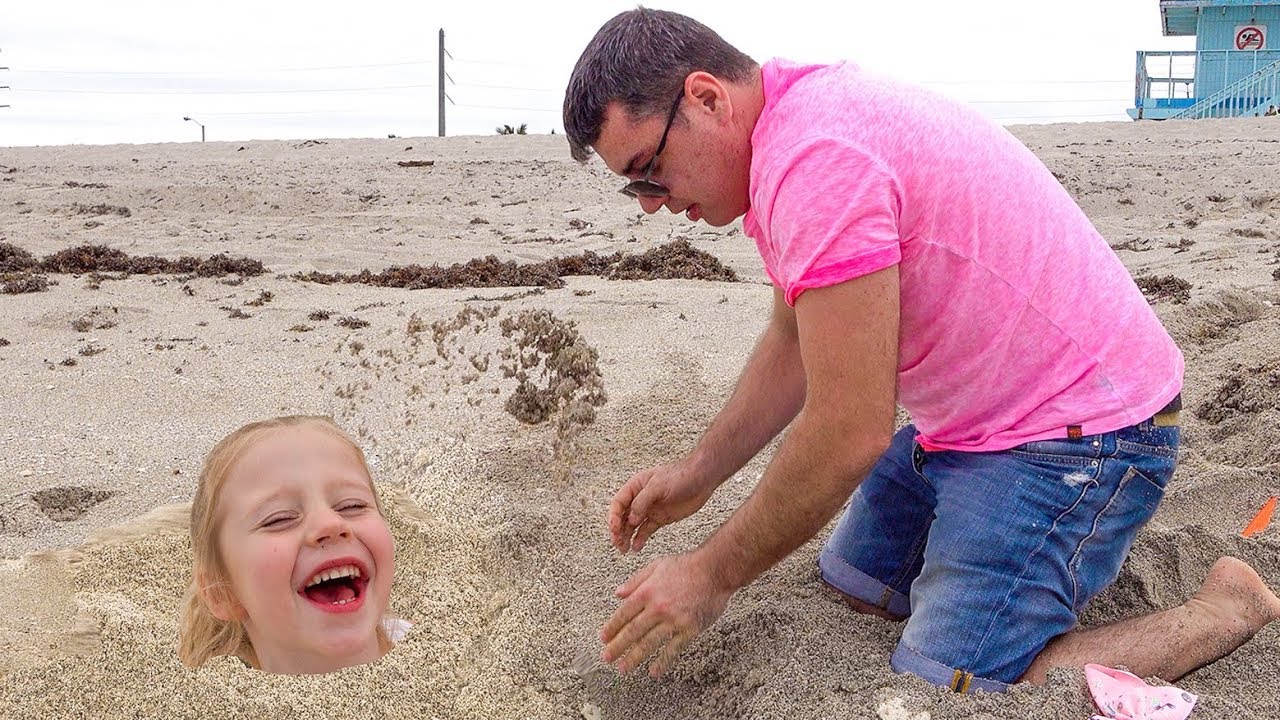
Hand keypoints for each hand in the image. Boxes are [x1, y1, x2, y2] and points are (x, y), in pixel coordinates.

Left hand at [600, 552, 732, 676]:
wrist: (716, 570)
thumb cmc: (687, 565)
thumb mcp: (657, 565)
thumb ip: (636, 580)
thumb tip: (618, 594)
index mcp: (648, 591)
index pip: (624, 613)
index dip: (612, 627)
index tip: (603, 638)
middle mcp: (658, 607)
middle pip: (633, 631)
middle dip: (618, 647)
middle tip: (607, 658)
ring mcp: (674, 620)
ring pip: (649, 643)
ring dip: (634, 657)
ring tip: (624, 668)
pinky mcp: (690, 629)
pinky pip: (673, 649)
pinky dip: (663, 661)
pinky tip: (654, 671)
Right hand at [609, 461, 715, 553]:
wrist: (702, 479)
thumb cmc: (680, 476)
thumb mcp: (658, 486)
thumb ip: (642, 502)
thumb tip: (631, 519)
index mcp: (636, 487)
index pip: (618, 504)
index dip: (613, 517)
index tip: (614, 530)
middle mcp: (640, 499)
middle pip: (623, 517)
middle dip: (618, 531)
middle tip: (618, 544)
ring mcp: (650, 509)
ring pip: (632, 526)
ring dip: (626, 537)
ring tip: (624, 550)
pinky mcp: (660, 518)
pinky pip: (646, 531)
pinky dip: (640, 539)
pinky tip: (636, 548)